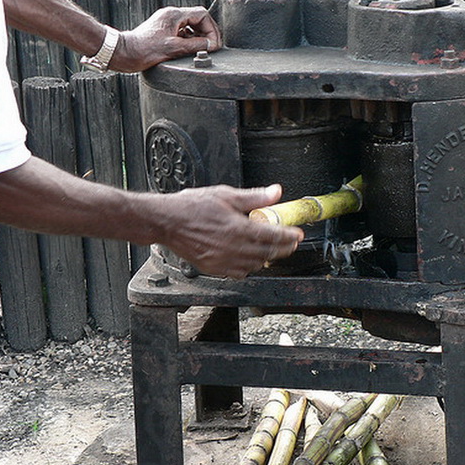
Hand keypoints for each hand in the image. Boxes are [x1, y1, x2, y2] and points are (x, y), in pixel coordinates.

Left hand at [110, 6, 222, 71]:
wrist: (123, 53)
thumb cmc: (143, 50)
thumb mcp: (173, 48)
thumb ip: (195, 45)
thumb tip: (212, 45)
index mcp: (174, 15)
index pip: (202, 15)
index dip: (212, 29)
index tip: (214, 44)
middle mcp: (171, 16)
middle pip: (198, 19)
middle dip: (207, 33)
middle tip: (212, 47)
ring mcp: (166, 23)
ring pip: (191, 27)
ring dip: (199, 38)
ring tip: (202, 50)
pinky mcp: (163, 32)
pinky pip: (182, 33)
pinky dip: (190, 41)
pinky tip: (189, 51)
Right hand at [159, 184, 303, 278]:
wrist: (166, 221)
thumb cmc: (192, 206)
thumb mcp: (226, 195)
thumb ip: (254, 197)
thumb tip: (276, 192)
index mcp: (238, 228)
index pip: (273, 236)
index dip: (288, 236)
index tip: (298, 234)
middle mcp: (233, 248)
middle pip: (267, 253)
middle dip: (283, 249)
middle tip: (291, 244)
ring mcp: (223, 261)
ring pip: (254, 265)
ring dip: (266, 258)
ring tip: (272, 250)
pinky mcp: (213, 268)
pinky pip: (238, 273)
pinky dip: (248, 267)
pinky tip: (250, 260)